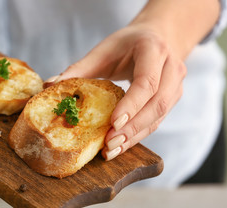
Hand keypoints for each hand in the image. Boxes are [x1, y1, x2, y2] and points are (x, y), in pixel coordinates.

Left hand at [45, 25, 186, 160]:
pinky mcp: (173, 99)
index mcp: (153, 50)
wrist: (157, 38)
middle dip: (132, 128)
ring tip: (111, 150)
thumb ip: (79, 68)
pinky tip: (121, 145)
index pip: (146, 82)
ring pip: (159, 117)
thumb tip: (50, 84)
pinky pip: (157, 121)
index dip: (131, 104)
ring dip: (135, 136)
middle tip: (108, 144)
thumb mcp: (104, 50)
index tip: (113, 123)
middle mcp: (171, 68)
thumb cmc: (128, 44)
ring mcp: (176, 85)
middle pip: (157, 104)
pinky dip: (138, 135)